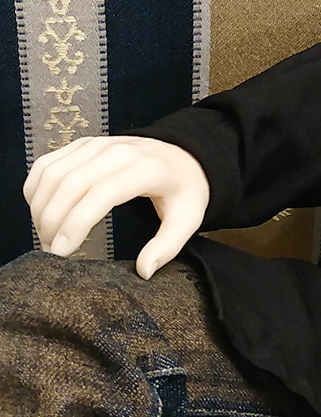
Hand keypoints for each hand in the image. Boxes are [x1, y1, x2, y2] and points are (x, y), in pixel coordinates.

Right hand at [23, 136, 209, 279]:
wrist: (182, 155)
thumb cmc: (183, 190)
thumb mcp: (189, 219)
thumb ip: (168, 246)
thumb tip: (143, 271)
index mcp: (146, 169)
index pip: (101, 194)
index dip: (75, 224)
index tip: (61, 253)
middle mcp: (116, 151)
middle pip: (69, 184)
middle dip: (51, 221)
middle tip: (50, 253)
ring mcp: (95, 144)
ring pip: (52, 173)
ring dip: (40, 207)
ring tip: (45, 237)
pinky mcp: (81, 144)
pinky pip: (46, 164)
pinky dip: (36, 189)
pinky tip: (41, 213)